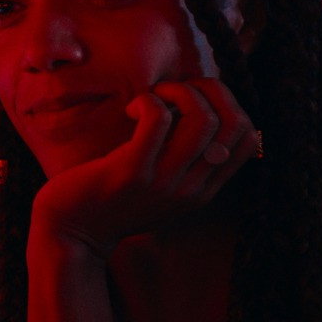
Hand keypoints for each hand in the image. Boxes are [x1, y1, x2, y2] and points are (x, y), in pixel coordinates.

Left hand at [28, 78, 257, 257]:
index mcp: (203, 190)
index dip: (229, 104)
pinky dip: (148, 101)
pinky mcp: (132, 172)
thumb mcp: (160, 187)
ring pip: (202, 118)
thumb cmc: (113, 197)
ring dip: (179, 91)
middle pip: (233, 123)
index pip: (249, 139)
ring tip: (154, 97)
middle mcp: (191, 189)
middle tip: (175, 91)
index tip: (196, 99)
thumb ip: (184, 161)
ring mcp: (163, 182)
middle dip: (210, 90)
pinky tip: (131, 109)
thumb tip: (200, 106)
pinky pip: (158, 119)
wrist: (72, 232)